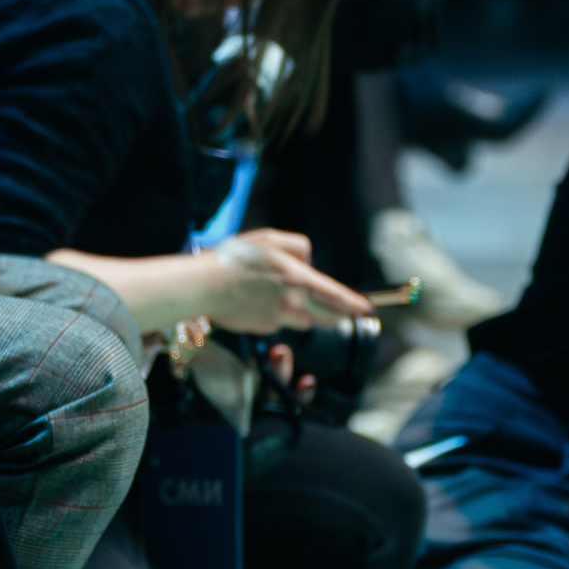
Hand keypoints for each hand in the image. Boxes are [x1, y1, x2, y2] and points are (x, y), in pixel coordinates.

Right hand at [200, 232, 370, 333]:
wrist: (203, 286)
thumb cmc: (233, 258)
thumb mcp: (267, 238)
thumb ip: (297, 245)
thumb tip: (309, 260)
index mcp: (297, 277)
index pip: (335, 294)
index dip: (353, 303)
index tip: (366, 309)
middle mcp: (293, 301)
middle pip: (327, 316)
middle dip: (334, 314)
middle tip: (334, 310)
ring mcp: (279, 318)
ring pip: (303, 321)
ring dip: (299, 313)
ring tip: (276, 298)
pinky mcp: (264, 329)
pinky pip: (278, 325)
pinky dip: (272, 316)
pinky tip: (254, 304)